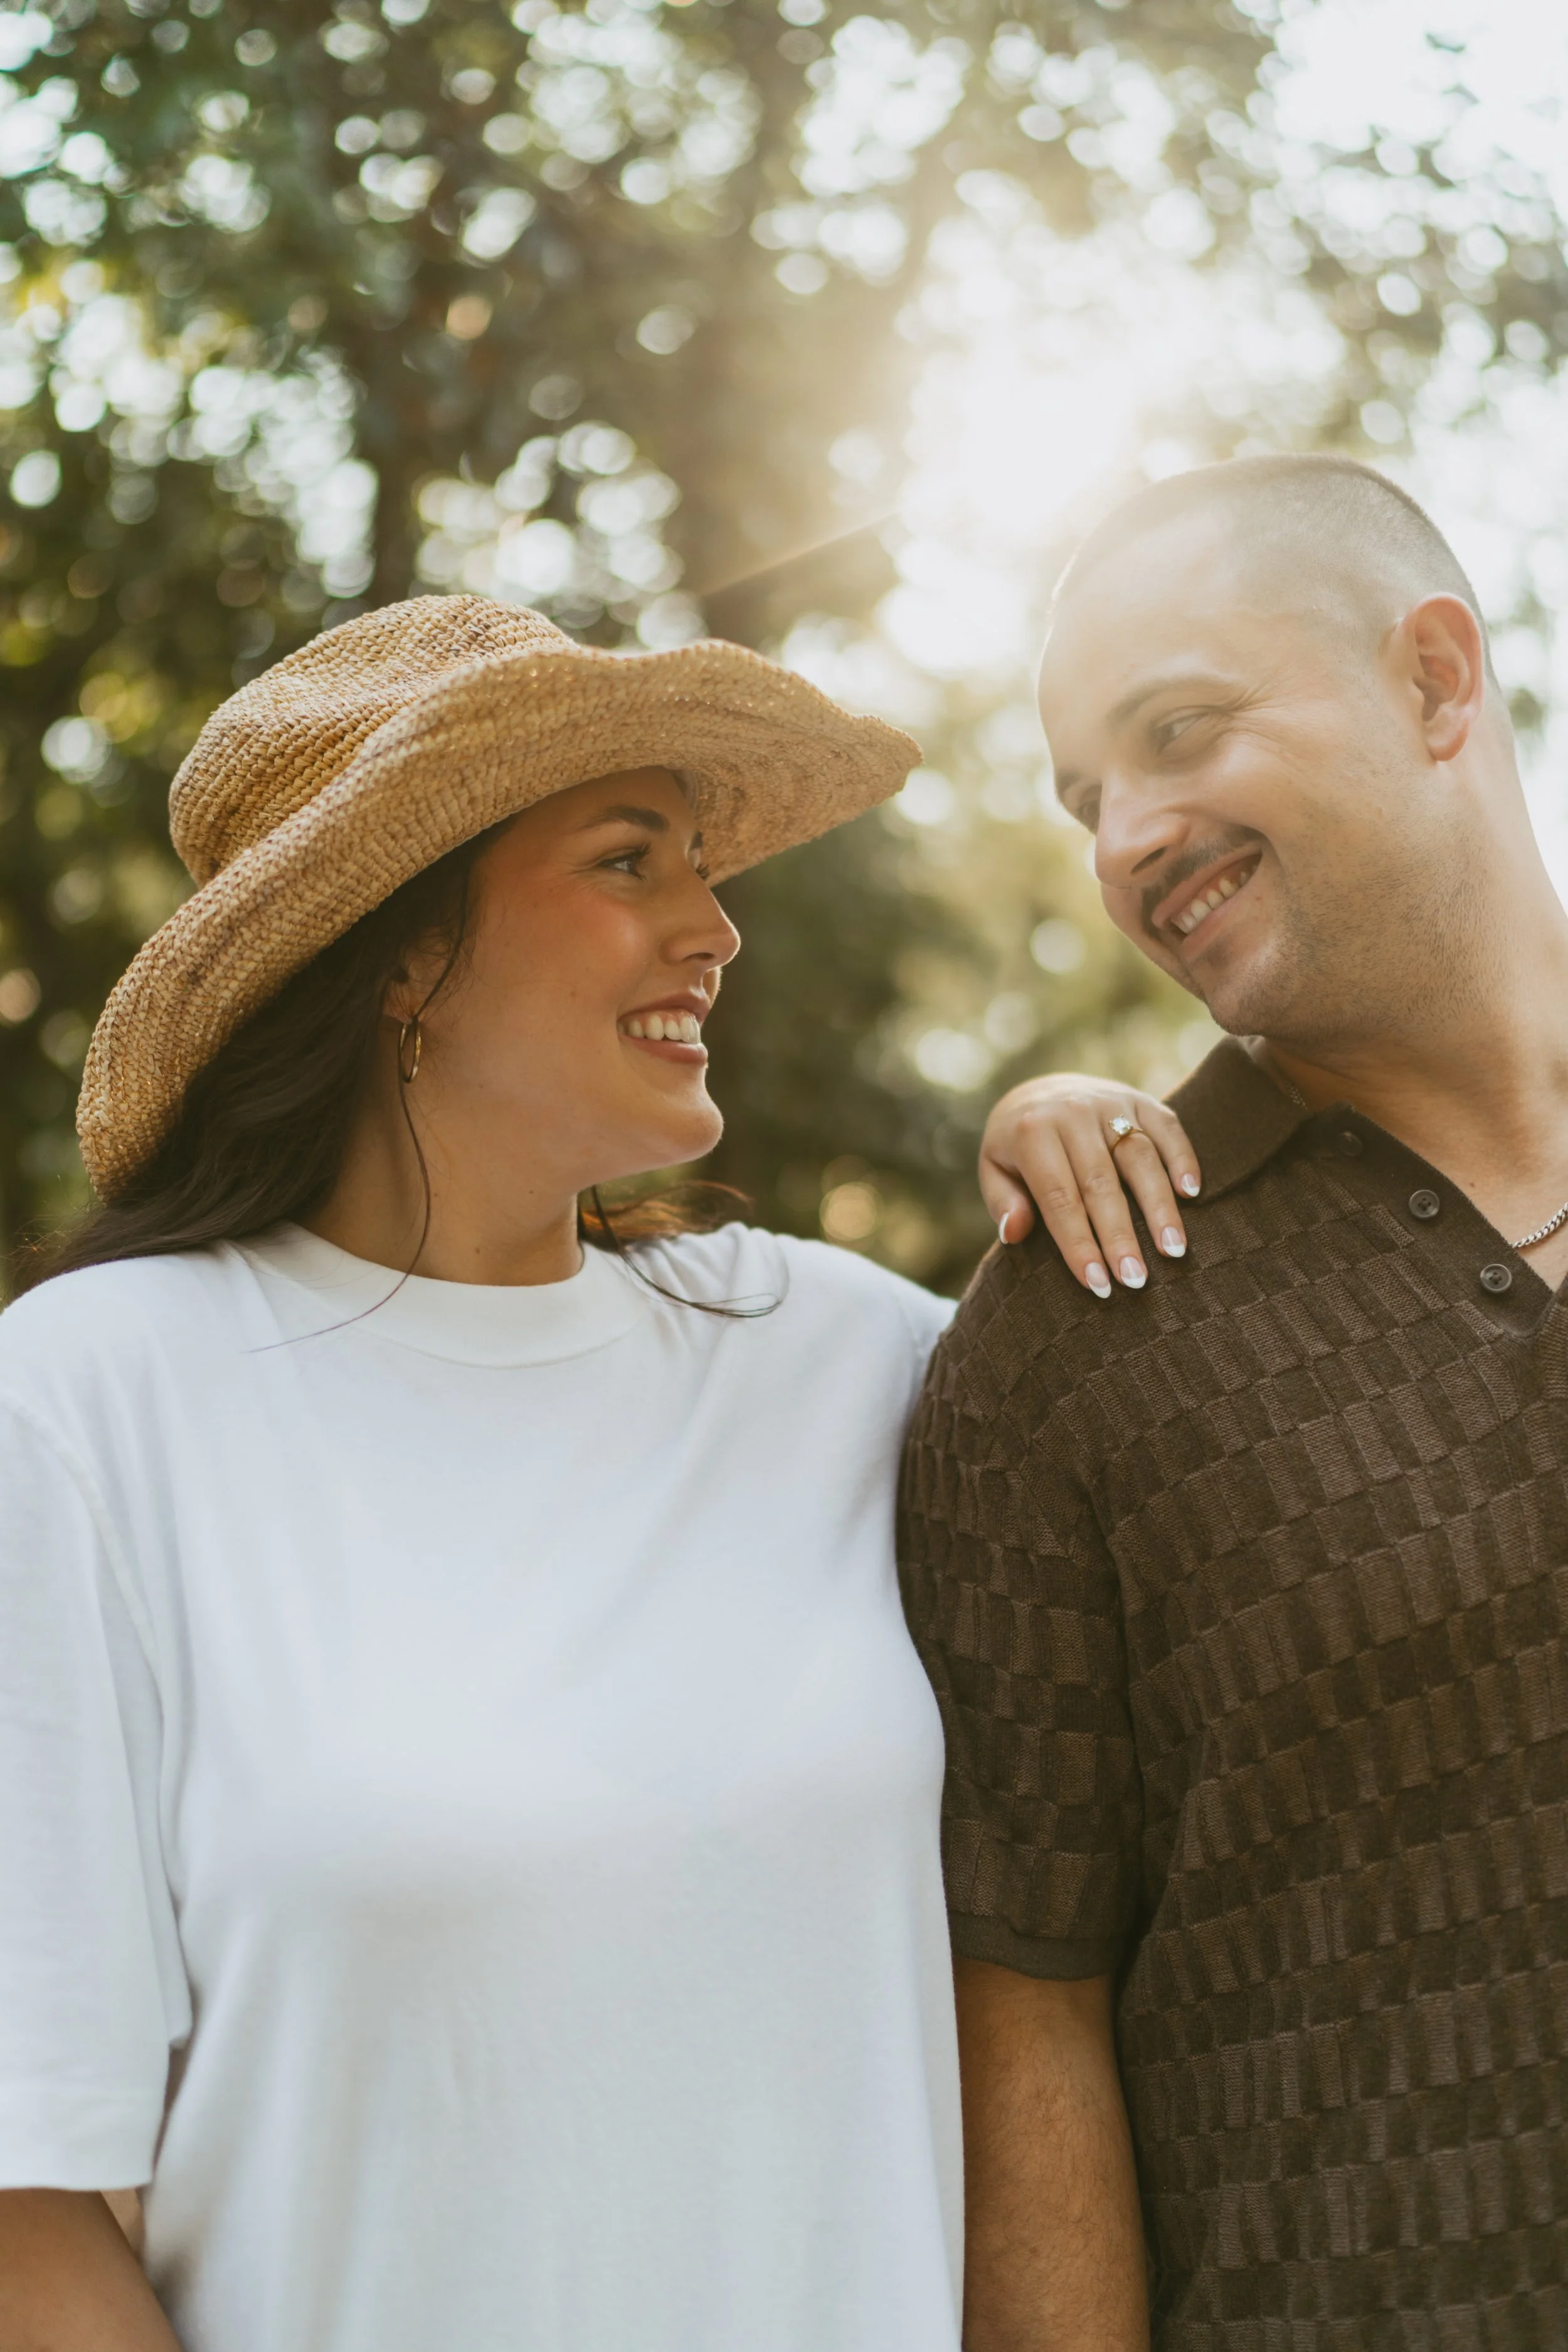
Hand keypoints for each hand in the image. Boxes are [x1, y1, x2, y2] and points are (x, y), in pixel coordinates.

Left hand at [978, 1073, 1200, 1296]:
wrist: (1042, 1090)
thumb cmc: (1019, 1147)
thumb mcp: (995, 1169)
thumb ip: (1003, 1202)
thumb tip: (1014, 1233)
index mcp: (1032, 1132)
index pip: (1059, 1197)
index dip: (1078, 1243)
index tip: (1097, 1284)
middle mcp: (1073, 1112)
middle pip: (1101, 1183)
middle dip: (1119, 1235)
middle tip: (1136, 1279)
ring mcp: (1110, 1102)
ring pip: (1140, 1157)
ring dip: (1159, 1206)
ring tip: (1173, 1250)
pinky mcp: (1141, 1099)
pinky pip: (1168, 1127)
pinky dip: (1183, 1158)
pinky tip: (1192, 1193)